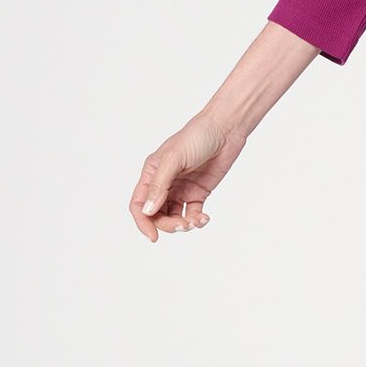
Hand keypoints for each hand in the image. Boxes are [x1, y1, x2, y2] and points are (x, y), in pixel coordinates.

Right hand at [130, 111, 244, 241]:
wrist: (225, 130)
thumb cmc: (196, 137)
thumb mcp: (174, 159)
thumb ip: (159, 185)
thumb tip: (148, 211)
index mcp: (151, 173)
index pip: (139, 204)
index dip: (143, 222)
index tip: (153, 237)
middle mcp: (164, 183)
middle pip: (157, 215)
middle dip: (167, 225)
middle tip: (183, 225)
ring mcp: (181, 189)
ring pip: (174, 217)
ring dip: (183, 224)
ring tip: (196, 221)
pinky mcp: (198, 192)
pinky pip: (192, 213)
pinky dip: (197, 220)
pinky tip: (204, 218)